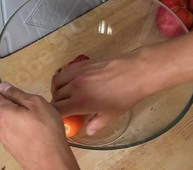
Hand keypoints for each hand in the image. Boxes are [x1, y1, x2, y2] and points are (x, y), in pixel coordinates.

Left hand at [0, 82, 79, 169]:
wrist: (51, 160)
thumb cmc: (46, 131)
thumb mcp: (36, 103)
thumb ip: (17, 94)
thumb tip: (4, 87)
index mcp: (2, 113)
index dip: (3, 90)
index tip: (13, 90)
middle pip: (0, 109)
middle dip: (12, 104)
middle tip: (31, 105)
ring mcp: (4, 140)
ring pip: (7, 122)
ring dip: (17, 117)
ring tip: (35, 120)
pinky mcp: (11, 149)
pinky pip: (12, 133)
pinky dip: (20, 129)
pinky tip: (35, 131)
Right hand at [51, 49, 168, 135]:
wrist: (137, 71)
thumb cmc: (127, 95)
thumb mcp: (111, 114)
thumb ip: (97, 124)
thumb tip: (89, 130)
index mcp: (81, 101)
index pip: (57, 109)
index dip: (55, 115)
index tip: (60, 118)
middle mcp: (75, 85)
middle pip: (56, 95)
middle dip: (56, 103)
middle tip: (63, 108)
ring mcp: (78, 71)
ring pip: (57, 80)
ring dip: (56, 89)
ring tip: (63, 94)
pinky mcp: (83, 62)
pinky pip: (66, 70)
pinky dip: (63, 77)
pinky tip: (71, 81)